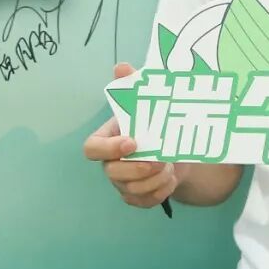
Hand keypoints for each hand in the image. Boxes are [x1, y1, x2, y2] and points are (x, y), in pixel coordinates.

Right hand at [82, 61, 184, 209]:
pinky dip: (160, 192)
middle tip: (161, 160)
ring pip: (130, 190)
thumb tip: (121, 66)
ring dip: (153, 181)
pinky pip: (143, 202)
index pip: (92, 149)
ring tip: (170, 167)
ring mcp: (122, 182)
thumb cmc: (155, 123)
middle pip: (112, 173)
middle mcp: (111, 163)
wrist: (176, 149)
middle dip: (137, 169)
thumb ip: (133, 85)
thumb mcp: (148, 103)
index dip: (109, 148)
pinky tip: (171, 180)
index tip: (133, 142)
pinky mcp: (137, 197)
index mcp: (108, 139)